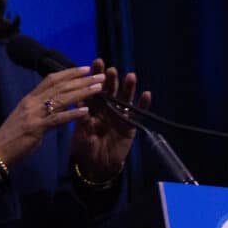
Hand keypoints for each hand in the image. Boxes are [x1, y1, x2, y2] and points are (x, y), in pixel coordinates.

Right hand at [0, 66, 104, 165]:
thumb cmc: (12, 136)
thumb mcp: (26, 117)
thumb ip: (40, 109)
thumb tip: (56, 103)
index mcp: (29, 98)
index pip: (51, 79)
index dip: (69, 72)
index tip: (85, 68)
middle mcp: (32, 102)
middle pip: (60, 86)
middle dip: (82, 80)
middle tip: (99, 75)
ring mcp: (33, 114)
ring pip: (61, 99)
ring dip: (82, 92)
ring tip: (99, 88)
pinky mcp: (36, 129)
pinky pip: (57, 119)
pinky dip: (72, 114)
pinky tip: (86, 112)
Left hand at [70, 59, 151, 180]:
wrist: (96, 165)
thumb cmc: (84, 148)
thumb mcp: (81, 136)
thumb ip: (84, 126)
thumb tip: (86, 115)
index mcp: (92, 107)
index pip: (93, 88)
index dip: (95, 76)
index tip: (96, 62)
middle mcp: (106, 108)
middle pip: (110, 90)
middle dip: (110, 79)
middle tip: (111, 70)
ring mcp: (119, 115)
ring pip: (125, 98)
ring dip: (128, 87)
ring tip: (131, 76)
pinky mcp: (130, 126)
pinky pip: (138, 113)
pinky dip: (143, 104)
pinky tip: (146, 94)